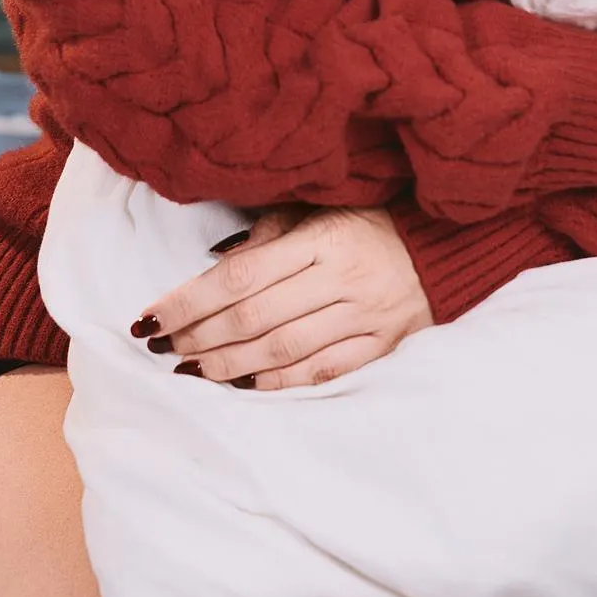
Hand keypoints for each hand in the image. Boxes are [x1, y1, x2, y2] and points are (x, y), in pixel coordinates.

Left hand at [139, 205, 432, 390]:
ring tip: (191, 370)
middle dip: (200, 335)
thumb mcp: (320, 210)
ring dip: (229, 365)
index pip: (240, 276)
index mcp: (322, 239)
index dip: (189, 299)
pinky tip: (244, 386)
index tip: (151, 315)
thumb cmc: (371, 222)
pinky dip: (278, 382)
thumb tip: (214, 262)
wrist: (445, 248)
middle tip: (162, 345)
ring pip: (283, 350)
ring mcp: (364, 317)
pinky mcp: (380, 346)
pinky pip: (321, 371)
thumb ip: (268, 234)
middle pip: (254, 318)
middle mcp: (342, 280)